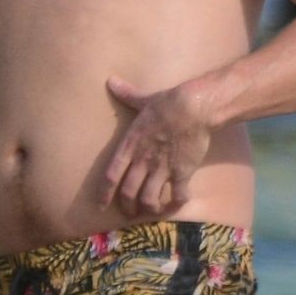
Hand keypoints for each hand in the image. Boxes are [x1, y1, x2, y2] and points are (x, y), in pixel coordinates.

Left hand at [103, 76, 211, 217]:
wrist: (194, 108)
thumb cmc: (168, 102)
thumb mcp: (144, 99)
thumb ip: (127, 95)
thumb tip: (111, 81)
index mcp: (130, 145)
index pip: (111, 175)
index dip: (105, 193)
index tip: (101, 204)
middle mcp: (143, 161)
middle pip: (129, 192)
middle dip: (127, 206)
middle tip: (130, 213)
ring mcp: (162, 169)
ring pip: (149, 199)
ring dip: (149, 208)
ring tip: (151, 211)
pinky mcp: (182, 172)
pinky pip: (178, 196)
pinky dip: (176, 204)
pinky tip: (176, 204)